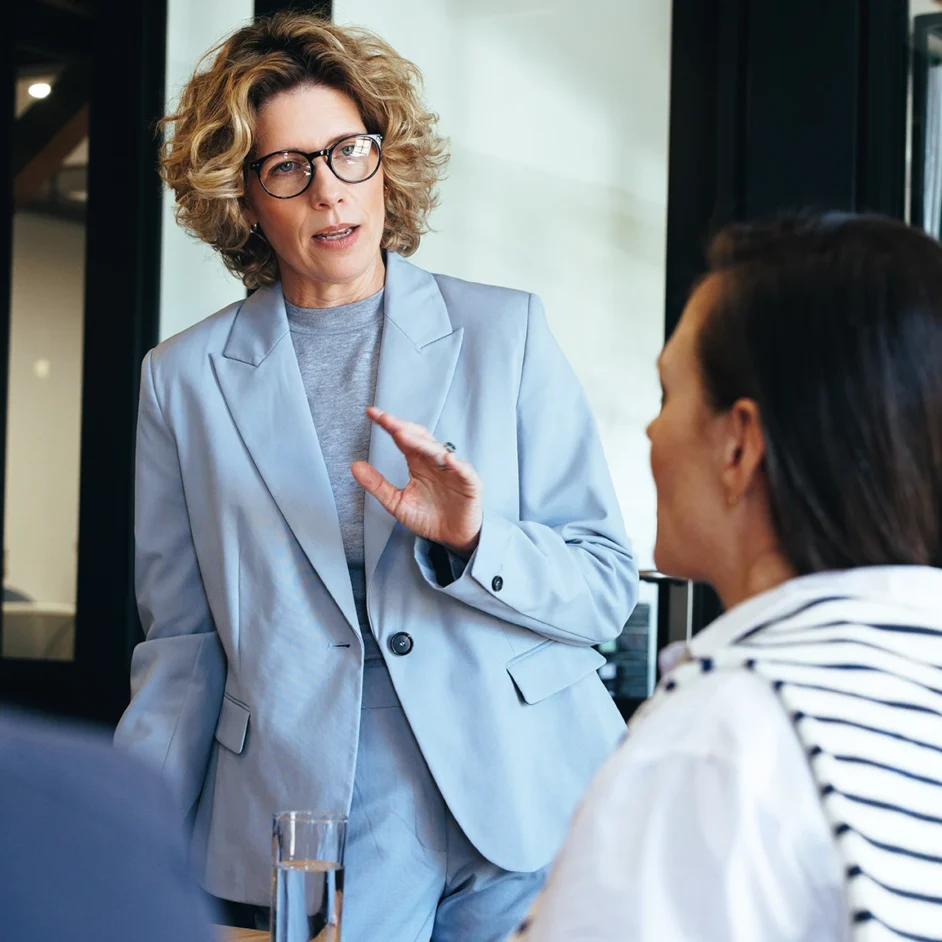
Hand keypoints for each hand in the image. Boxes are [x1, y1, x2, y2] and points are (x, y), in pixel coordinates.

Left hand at [351, 407, 482, 556]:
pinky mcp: (469, 484)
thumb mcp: (396, 502)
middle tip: (387, 420)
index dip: (388, 425)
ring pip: (438, 451)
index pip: (402, 438)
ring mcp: (453, 471)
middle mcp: (435, 462)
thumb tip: (354, 465)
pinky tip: (447, 459)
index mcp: (418, 463)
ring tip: (404, 435)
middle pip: (420, 439)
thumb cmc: (427, 517)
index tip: (371, 413)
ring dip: (422, 443)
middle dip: (403, 428)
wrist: (451, 537)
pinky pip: (464, 472)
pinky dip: (457, 465)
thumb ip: (377, 484)